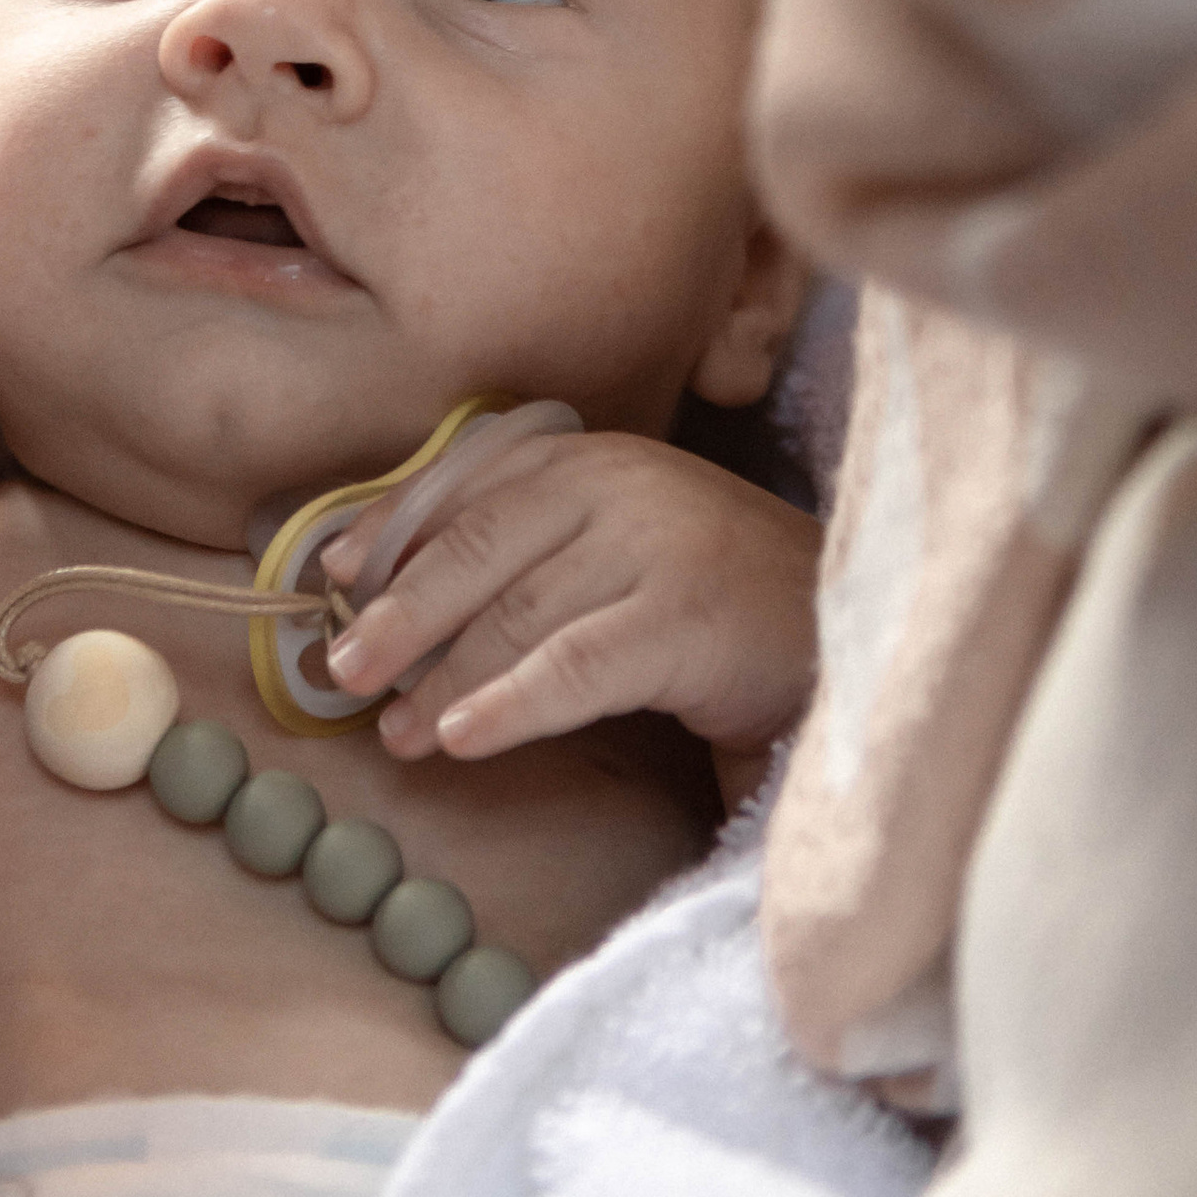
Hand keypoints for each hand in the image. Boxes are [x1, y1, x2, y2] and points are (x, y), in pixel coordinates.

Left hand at [319, 430, 819, 806]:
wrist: (864, 638)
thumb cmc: (725, 603)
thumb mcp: (619, 551)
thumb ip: (530, 549)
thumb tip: (380, 575)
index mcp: (598, 458)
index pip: (471, 484)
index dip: (394, 528)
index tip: (332, 576)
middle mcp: (622, 482)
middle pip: (477, 543)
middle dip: (399, 609)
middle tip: (340, 670)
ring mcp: (656, 544)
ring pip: (515, 611)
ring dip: (440, 676)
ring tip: (395, 731)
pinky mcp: (684, 618)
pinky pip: (571, 666)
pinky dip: (505, 702)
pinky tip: (460, 739)